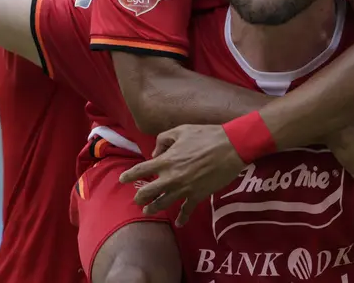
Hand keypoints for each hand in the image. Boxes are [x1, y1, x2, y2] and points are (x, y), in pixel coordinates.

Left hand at [119, 124, 244, 226]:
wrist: (230, 148)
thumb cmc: (206, 136)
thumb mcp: (181, 130)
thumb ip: (163, 139)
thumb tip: (156, 153)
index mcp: (166, 161)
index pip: (141, 170)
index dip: (129, 176)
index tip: (123, 179)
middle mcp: (171, 178)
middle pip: (148, 192)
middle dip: (140, 196)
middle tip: (138, 199)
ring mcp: (184, 189)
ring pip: (163, 203)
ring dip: (153, 208)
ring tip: (148, 210)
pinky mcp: (197, 196)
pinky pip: (187, 210)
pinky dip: (183, 218)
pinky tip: (179, 223)